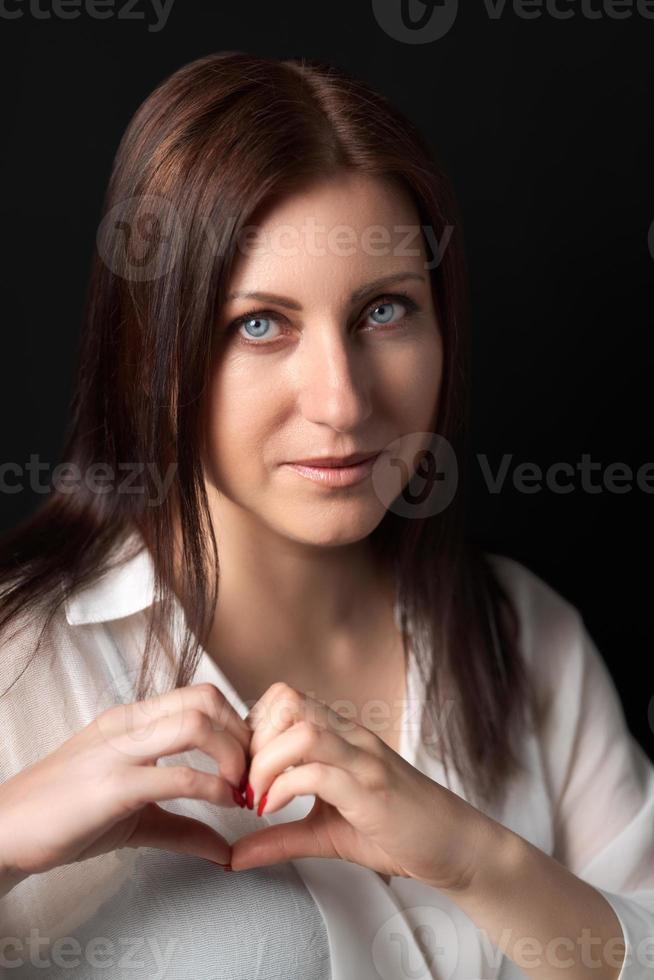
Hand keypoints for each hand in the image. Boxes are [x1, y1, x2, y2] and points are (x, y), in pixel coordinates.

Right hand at [0, 682, 250, 882]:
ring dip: (233, 755)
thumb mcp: (135, 815)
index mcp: (132, 720)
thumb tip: (225, 849)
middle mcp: (128, 724)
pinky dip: (212, 788)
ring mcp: (119, 750)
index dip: (236, 724)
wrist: (5, 831)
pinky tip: (221, 804)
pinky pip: (177, 775)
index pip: (200, 695)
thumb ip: (183, 826)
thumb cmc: (65, 816)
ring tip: (238, 788)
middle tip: (252, 772)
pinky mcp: (112, 786)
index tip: (249, 760)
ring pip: (196, 723)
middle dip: (242, 735)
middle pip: (206, 699)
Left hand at [229, 682, 492, 891]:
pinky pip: (318, 772)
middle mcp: (351, 737)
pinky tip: (273, 811)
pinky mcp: (372, 789)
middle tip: (246, 781)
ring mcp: (364, 759)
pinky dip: (284, 789)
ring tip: (258, 796)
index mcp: (341, 736)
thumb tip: (232, 856)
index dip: (253, 726)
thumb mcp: (325, 832)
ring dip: (266, 763)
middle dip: (253, 740)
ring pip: (301, 731)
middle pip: (287, 701)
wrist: (453, 846)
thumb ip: (280, 837)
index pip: (285, 697)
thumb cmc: (396, 832)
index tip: (245, 767)